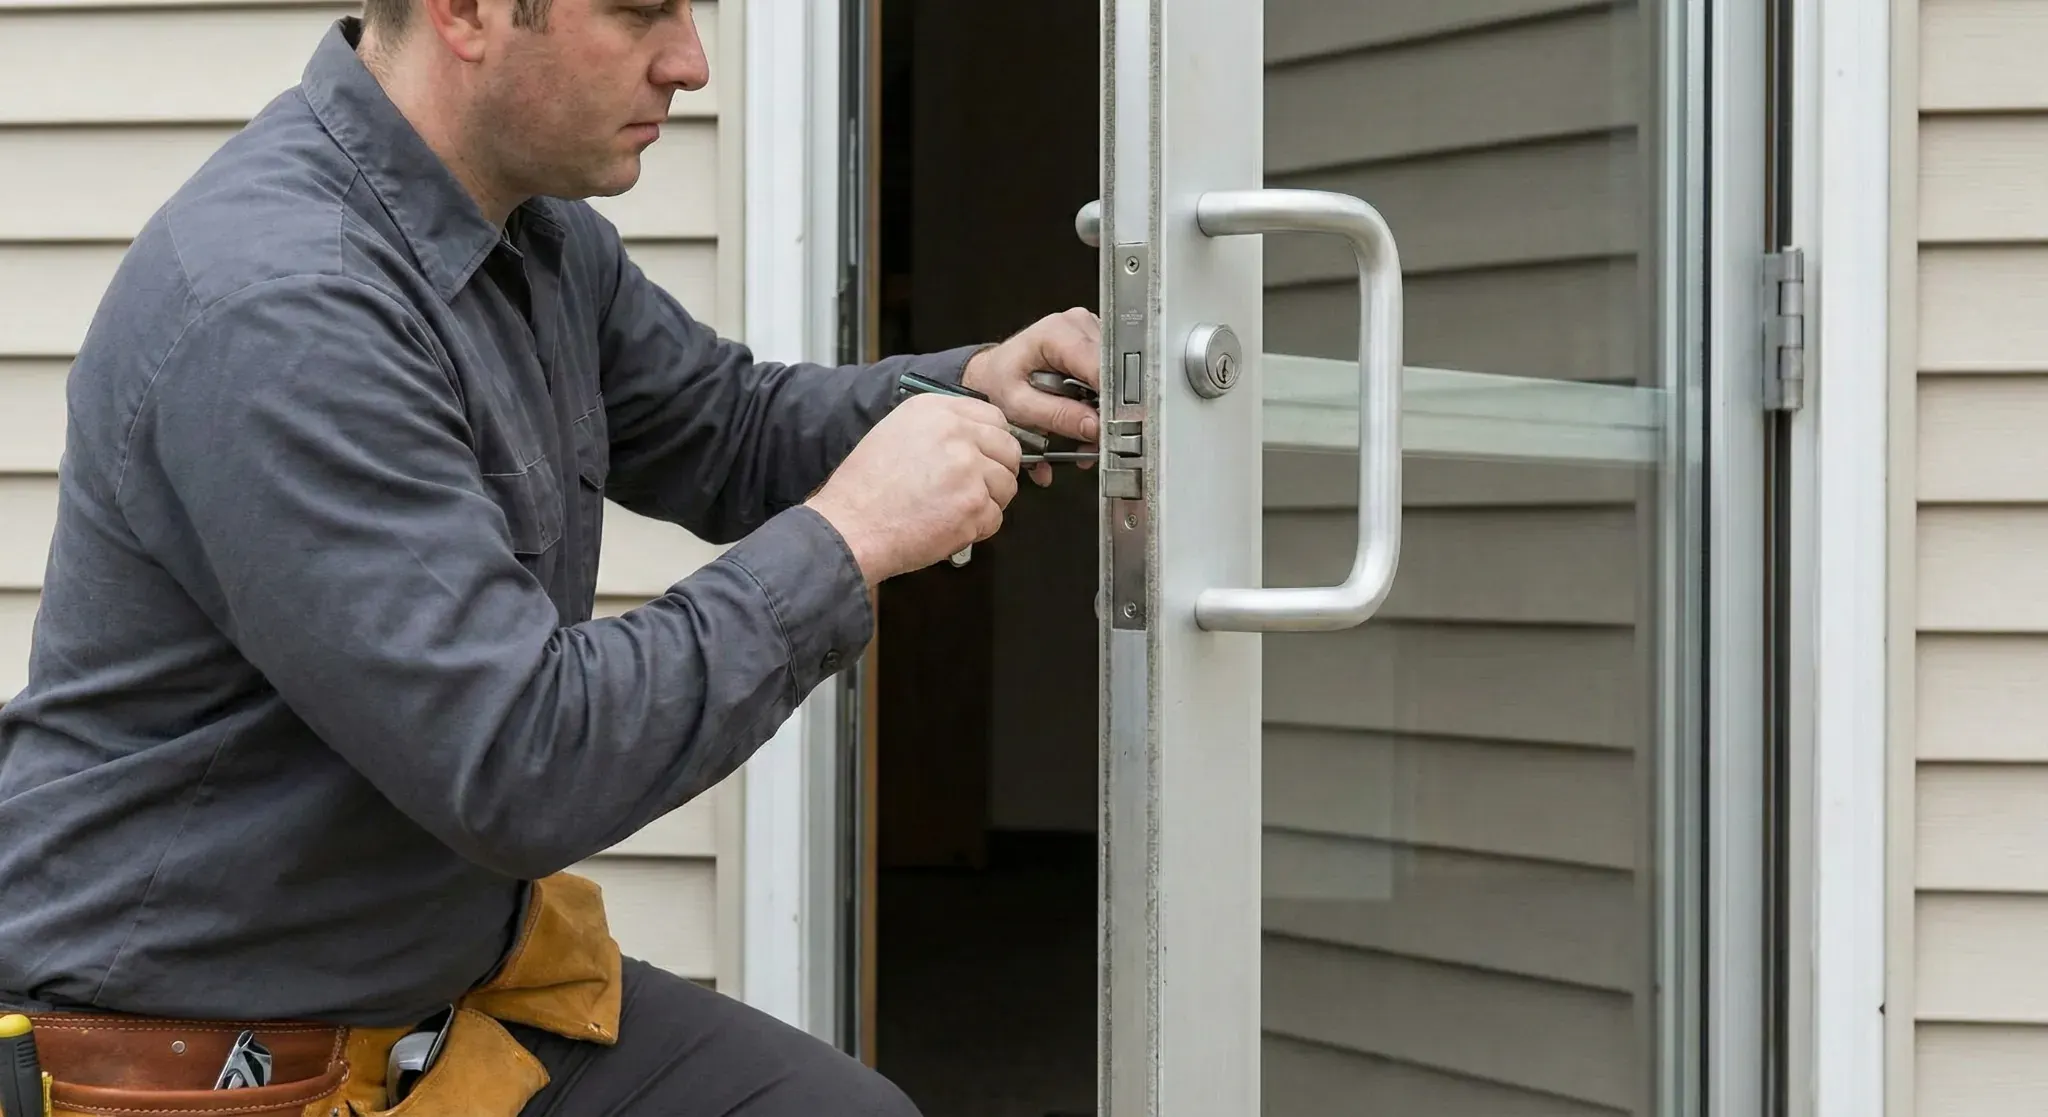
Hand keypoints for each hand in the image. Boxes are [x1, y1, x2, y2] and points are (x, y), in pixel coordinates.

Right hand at [805, 394, 1021, 582]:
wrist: (851, 526)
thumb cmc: (865, 488)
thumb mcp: (895, 433)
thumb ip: (939, 428)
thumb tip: (974, 438)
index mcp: (936, 410)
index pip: (994, 417)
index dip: (993, 442)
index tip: (984, 457)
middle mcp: (956, 433)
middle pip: (1008, 449)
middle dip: (997, 472)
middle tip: (975, 489)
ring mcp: (969, 469)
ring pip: (1007, 486)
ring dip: (988, 502)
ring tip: (954, 510)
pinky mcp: (974, 504)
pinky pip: (995, 517)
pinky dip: (977, 528)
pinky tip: (948, 526)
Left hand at [960, 308, 1102, 487]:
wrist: (991, 373)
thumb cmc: (998, 382)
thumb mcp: (1019, 405)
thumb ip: (1058, 415)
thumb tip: (1095, 426)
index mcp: (1057, 333)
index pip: (1100, 366)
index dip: (1109, 400)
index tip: (1107, 428)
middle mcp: (1077, 324)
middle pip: (1111, 370)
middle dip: (1105, 408)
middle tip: (1092, 435)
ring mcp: (1088, 329)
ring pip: (1115, 374)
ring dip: (1102, 404)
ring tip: (1082, 423)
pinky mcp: (1095, 341)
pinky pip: (1110, 373)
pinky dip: (1100, 396)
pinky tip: (1083, 406)